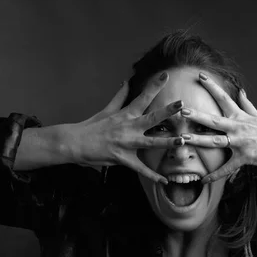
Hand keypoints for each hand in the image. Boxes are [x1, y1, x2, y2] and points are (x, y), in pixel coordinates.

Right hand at [67, 72, 184, 183]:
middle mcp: (128, 127)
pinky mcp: (123, 158)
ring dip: (167, 142)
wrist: (74, 143)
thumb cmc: (92, 126)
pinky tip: (164, 181)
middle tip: (182, 105)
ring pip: (150, 142)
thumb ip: (120, 96)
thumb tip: (126, 82)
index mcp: (126, 115)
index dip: (154, 86)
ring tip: (182, 140)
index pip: (142, 97)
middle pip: (151, 118)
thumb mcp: (107, 109)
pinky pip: (140, 169)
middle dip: (167, 112)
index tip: (166, 75)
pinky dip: (152, 176)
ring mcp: (126, 143)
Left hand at [182, 73, 256, 182]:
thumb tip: (241, 91)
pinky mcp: (245, 157)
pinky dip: (215, 175)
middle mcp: (238, 127)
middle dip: (197, 115)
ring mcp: (241, 143)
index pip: (224, 98)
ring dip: (199, 140)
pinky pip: (227, 168)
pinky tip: (204, 180)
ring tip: (184, 139)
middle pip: (214, 120)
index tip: (200, 75)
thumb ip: (247, 104)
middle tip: (182, 110)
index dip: (212, 86)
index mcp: (240, 116)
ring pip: (216, 141)